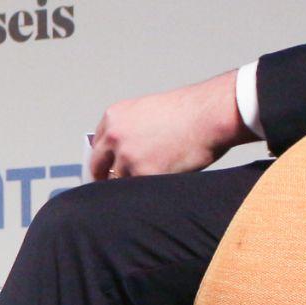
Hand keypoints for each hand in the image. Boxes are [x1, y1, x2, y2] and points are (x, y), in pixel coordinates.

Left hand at [86, 72, 247, 180]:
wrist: (209, 115)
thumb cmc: (189, 112)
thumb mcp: (148, 112)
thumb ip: (130, 131)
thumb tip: (122, 156)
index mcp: (114, 117)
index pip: (97, 146)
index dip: (103, 160)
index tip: (105, 170)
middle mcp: (115, 136)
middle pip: (97, 166)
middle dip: (104, 178)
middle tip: (112, 188)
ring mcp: (127, 156)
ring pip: (117, 181)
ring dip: (130, 185)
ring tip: (149, 185)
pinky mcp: (143, 173)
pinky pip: (137, 191)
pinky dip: (146, 192)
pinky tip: (159, 187)